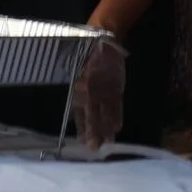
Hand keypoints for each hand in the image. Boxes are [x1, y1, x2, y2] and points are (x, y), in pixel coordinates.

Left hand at [71, 32, 128, 150]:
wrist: (102, 41)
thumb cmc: (85, 58)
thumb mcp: (75, 75)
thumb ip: (78, 94)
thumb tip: (79, 113)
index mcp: (78, 89)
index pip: (80, 115)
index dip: (83, 129)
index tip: (84, 144)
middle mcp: (91, 93)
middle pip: (93, 118)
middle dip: (95, 134)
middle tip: (96, 150)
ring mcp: (105, 91)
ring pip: (106, 114)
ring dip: (107, 129)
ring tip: (108, 143)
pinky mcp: (117, 87)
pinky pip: (117, 105)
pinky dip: (117, 116)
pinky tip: (117, 127)